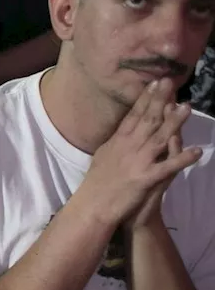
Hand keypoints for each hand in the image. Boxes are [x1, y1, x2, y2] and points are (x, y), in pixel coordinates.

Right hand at [79, 78, 201, 226]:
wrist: (93, 205)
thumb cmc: (96, 183)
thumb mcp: (103, 156)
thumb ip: (116, 142)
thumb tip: (123, 131)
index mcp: (118, 141)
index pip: (133, 115)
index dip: (145, 99)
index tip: (154, 83)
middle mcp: (128, 147)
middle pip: (147, 120)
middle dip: (159, 101)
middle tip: (169, 83)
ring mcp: (138, 161)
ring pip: (160, 138)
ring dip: (174, 122)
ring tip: (186, 107)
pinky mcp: (145, 177)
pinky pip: (168, 166)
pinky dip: (182, 159)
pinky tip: (197, 152)